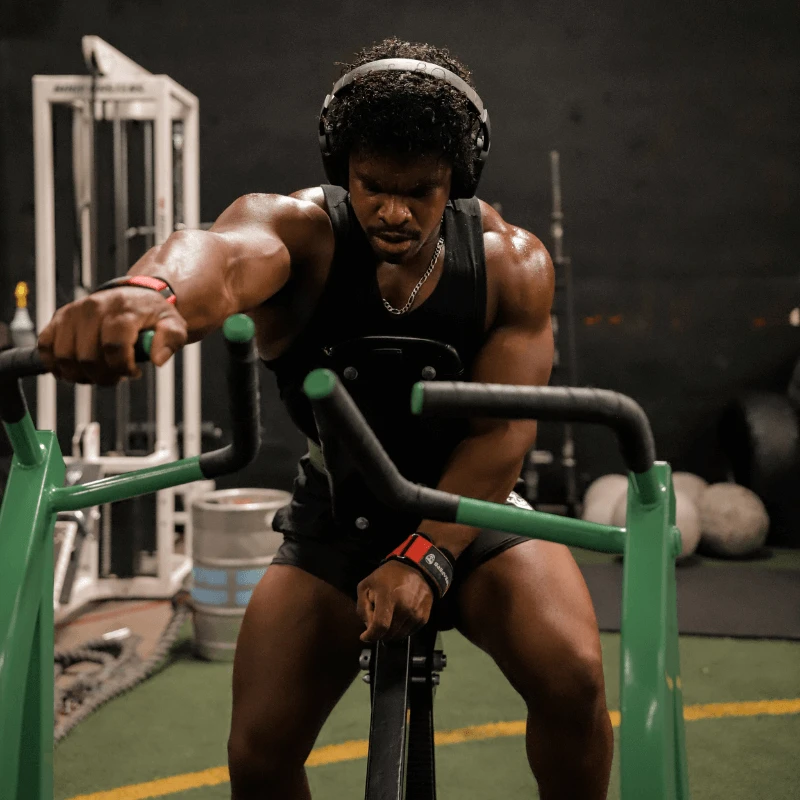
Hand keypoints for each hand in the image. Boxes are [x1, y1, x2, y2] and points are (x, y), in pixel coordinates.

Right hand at [38, 288, 187, 384]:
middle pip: (88, 357)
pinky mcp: (60, 317)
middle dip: (103, 376)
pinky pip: (46, 346)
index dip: (123, 368)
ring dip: (80, 375)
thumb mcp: (174, 325)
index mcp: (124, 309)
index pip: (114, 346)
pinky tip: (75, 370)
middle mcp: (95, 307)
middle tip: (117, 376)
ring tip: (98, 373)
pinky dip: (56, 365)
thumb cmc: (154, 316)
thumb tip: (157, 359)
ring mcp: (74, 312)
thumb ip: (170, 340)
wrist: (136, 296)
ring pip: (65, 356)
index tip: (134, 372)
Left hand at [357, 560, 433, 642]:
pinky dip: (401, 630)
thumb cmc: (389, 576)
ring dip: (390, 633)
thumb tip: (368, 627)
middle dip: (378, 633)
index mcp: (389, 598)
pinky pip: (409, 633)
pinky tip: (398, 618)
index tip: (364, 637)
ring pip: (399, 636)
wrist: (417, 569)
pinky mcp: (423, 618)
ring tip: (388, 618)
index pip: (380, 626)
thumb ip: (362, 606)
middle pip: (388, 634)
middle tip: (376, 621)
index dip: (370, 636)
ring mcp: (416, 614)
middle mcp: (404, 608)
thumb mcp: (367, 584)